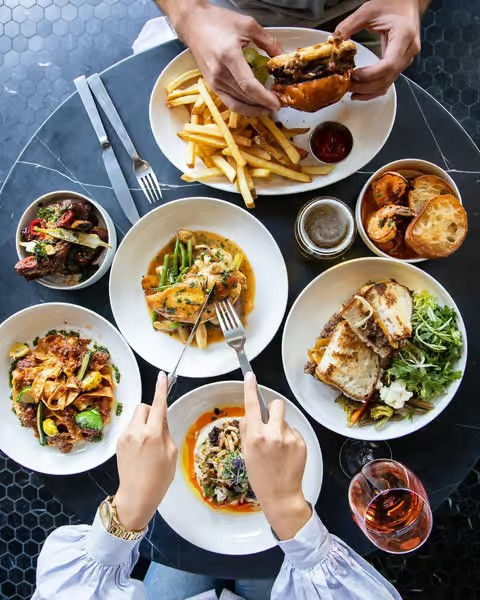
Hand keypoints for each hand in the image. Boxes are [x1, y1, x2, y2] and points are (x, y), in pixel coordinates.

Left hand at [114, 372, 176, 529]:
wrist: (136, 496)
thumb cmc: (159, 479)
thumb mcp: (171, 453)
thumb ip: (166, 432)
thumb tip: (161, 419)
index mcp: (152, 435)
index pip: (158, 405)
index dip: (161, 389)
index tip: (162, 376)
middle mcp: (136, 432)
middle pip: (144, 407)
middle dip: (152, 411)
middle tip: (158, 427)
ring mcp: (125, 437)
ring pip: (136, 418)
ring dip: (144, 423)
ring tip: (149, 444)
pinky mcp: (118, 443)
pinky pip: (130, 428)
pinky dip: (137, 432)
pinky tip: (141, 450)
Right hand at [174, 3, 280, 114]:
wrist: (194, 24)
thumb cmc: (218, 21)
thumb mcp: (248, 25)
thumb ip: (267, 41)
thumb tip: (281, 56)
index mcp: (229, 56)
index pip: (248, 85)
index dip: (264, 97)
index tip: (276, 103)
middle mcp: (220, 72)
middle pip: (245, 97)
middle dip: (263, 104)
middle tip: (277, 105)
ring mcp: (214, 81)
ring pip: (237, 103)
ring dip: (254, 108)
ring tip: (268, 108)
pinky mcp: (211, 85)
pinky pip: (229, 102)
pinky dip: (243, 107)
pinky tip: (253, 107)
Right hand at [240, 372, 310, 539]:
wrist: (281, 495)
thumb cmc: (260, 476)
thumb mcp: (246, 453)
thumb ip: (247, 431)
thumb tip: (248, 416)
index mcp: (256, 436)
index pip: (252, 405)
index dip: (250, 388)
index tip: (250, 375)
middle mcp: (273, 434)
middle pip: (277, 405)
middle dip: (273, 409)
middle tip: (270, 423)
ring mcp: (290, 438)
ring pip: (285, 420)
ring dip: (281, 427)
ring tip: (278, 448)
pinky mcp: (301, 443)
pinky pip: (293, 432)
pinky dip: (289, 439)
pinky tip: (286, 454)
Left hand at [336, 0, 420, 99]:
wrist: (407, 2)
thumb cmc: (393, 3)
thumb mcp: (368, 10)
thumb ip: (349, 25)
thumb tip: (334, 41)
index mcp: (404, 36)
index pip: (388, 65)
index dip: (369, 75)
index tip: (354, 75)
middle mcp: (408, 50)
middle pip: (386, 78)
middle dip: (364, 86)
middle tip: (346, 84)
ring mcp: (406, 59)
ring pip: (387, 84)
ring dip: (367, 91)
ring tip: (350, 89)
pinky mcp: (400, 63)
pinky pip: (387, 82)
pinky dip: (373, 90)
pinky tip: (360, 93)